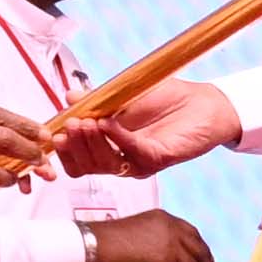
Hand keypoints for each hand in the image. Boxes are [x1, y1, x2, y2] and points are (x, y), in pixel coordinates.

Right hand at [54, 76, 245, 178]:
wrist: (205, 103)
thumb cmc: (168, 99)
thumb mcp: (123, 95)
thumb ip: (96, 100)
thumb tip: (69, 96)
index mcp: (108, 147)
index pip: (76, 159)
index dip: (63, 149)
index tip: (55, 130)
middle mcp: (120, 159)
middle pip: (85, 167)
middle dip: (74, 146)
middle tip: (72, 124)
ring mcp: (138, 162)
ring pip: (104, 165)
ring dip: (92, 143)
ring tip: (88, 121)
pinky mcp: (158, 159)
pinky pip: (132, 154)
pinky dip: (117, 138)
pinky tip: (109, 122)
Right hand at [87, 210, 215, 261]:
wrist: (96, 246)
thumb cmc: (108, 240)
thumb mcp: (138, 231)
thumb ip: (155, 239)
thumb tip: (162, 257)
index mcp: (165, 219)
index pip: (192, 234)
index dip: (203, 250)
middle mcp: (172, 231)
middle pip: (198, 252)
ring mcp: (170, 248)